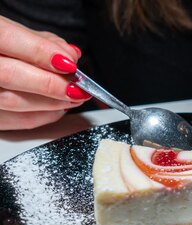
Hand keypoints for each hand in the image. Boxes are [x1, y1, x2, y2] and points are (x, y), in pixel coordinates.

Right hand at [0, 15, 90, 129]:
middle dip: (51, 83)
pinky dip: (42, 115)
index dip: (41, 52)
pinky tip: (58, 108)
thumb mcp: (12, 31)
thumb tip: (70, 55)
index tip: (70, 63)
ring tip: (74, 96)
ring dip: (51, 102)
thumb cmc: (0, 48)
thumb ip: (41, 41)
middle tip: (78, 86)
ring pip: (13, 101)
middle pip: (10, 75)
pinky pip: (14, 120)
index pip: (8, 39)